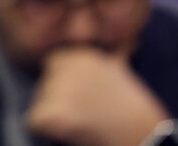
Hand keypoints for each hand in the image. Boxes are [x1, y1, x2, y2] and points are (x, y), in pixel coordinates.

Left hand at [26, 46, 169, 145]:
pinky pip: (35, 121)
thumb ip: (116, 55)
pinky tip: (70, 131)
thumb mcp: (123, 73)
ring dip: (56, 113)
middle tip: (85, 111)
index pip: (54, 64)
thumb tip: (131, 40)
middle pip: (45, 83)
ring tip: (84, 120)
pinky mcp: (48, 113)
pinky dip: (47, 129)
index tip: (86, 96)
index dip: (67, 83)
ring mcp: (55, 88)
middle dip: (58, 97)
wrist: (142, 136)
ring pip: (40, 102)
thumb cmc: (133, 108)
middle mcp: (65, 65)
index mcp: (81, 54)